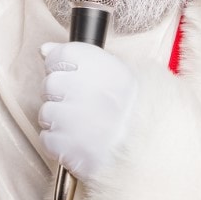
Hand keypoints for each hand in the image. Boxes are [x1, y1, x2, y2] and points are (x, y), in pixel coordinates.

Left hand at [39, 42, 137, 180]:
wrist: (154, 150)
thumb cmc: (143, 111)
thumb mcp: (125, 71)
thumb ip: (82, 56)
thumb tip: (45, 49)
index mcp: (97, 65)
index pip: (58, 57)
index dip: (65, 68)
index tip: (77, 78)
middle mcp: (80, 87)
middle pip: (50, 84)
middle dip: (63, 96)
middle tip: (87, 106)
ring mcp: (70, 118)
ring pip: (46, 113)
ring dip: (61, 121)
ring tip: (87, 127)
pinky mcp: (64, 146)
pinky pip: (47, 139)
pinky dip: (60, 143)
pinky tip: (83, 142)